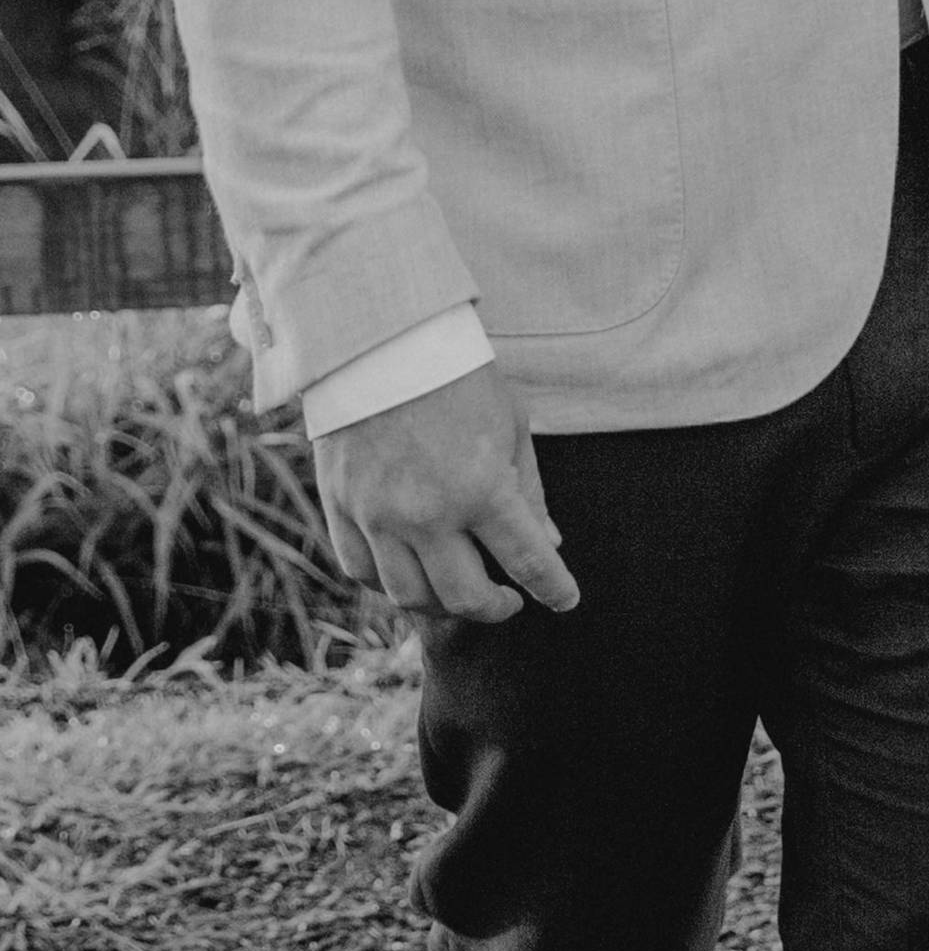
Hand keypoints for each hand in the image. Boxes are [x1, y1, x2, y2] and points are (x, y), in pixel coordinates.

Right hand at [313, 362, 580, 623]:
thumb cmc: (458, 376)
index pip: (528, 562)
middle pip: (465, 598)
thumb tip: (549, 544)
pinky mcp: (341, 508)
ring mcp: (377, 516)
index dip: (553, 589)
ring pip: (410, 596)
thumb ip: (529, 491)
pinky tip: (409, 573)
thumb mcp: (511, 424)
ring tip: (460, 589)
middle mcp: (428, 514)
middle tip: (509, 601)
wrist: (381, 340)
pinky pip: (361, 572)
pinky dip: (388, 583)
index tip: (566, 600)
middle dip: (496, 609)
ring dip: (442, 604)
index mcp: (482, 488)